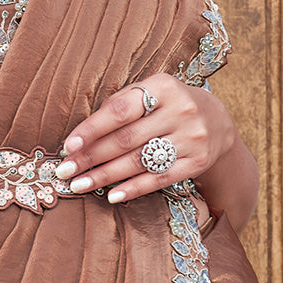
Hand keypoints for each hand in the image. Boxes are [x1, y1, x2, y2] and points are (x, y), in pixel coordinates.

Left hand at [56, 73, 238, 204]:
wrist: (217, 121)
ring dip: (105, 176)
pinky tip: (112, 195)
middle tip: (65, 171)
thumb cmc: (167, 105)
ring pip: (139, 161)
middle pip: (126, 139)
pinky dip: (133, 188)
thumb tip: (79, 137)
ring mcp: (191, 138)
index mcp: (163, 86)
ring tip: (79, 185)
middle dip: (91, 157)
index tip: (68, 146)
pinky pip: (159, 178)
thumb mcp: (149, 92)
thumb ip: (118, 106)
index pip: (119, 110)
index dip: (91, 129)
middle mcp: (180, 110)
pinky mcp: (197, 162)